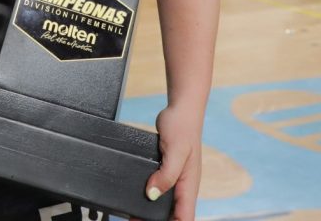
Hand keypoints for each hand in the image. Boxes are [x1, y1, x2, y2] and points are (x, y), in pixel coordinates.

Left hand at [133, 105, 204, 220]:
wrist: (181, 110)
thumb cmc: (182, 127)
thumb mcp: (175, 151)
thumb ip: (166, 174)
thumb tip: (153, 195)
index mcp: (189, 185)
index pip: (185, 216)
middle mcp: (183, 185)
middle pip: (173, 214)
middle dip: (155, 220)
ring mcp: (175, 179)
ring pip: (165, 203)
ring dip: (151, 211)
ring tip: (131, 215)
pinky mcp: (167, 171)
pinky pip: (159, 189)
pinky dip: (148, 196)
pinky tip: (135, 197)